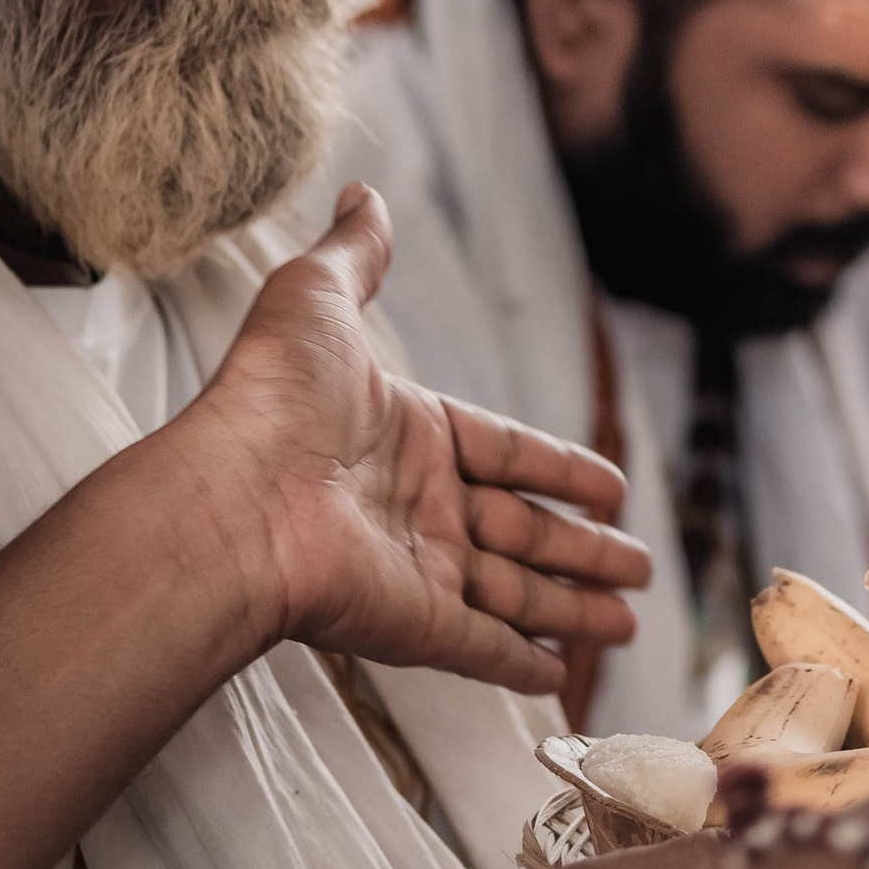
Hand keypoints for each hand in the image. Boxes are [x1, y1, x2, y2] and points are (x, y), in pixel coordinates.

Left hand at [192, 188, 648, 697]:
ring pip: (516, 594)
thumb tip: (364, 191)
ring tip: (628, 624)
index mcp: (409, 433)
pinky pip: (481, 650)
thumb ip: (355, 253)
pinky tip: (560, 678)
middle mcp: (418, 505)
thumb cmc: (269, 397)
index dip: (560, 469)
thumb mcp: (317, 298)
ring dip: (572, 610)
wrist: (232, 497)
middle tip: (637, 569)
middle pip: (523, 532)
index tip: (612, 486)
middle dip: (584, 552)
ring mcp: (417, 570)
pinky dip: (523, 666)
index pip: (505, 452)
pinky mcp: (413, 627)